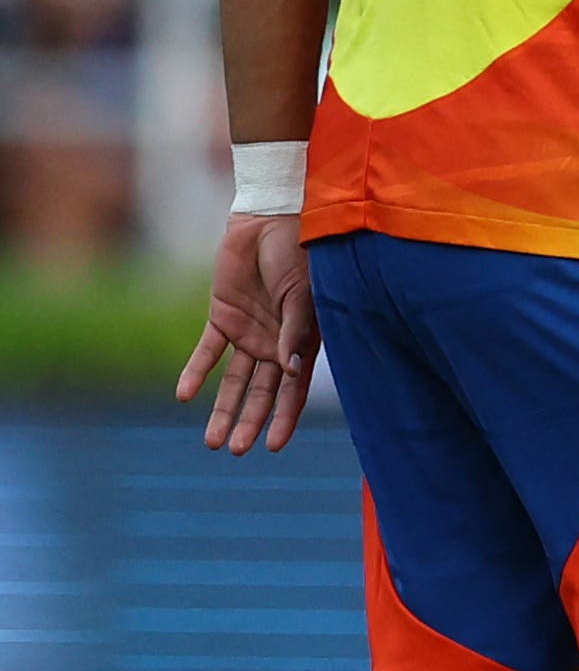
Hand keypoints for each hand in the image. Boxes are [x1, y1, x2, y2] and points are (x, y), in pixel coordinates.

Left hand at [174, 212, 314, 454]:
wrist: (271, 220)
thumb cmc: (300, 256)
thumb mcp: (302, 296)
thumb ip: (294, 333)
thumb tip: (291, 373)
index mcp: (303, 342)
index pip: (293, 389)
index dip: (284, 417)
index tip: (274, 446)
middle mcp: (276, 344)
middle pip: (261, 392)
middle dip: (249, 422)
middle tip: (236, 451)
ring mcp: (249, 332)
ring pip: (234, 380)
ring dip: (223, 409)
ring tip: (211, 441)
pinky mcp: (222, 317)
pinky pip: (207, 352)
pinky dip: (195, 372)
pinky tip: (184, 396)